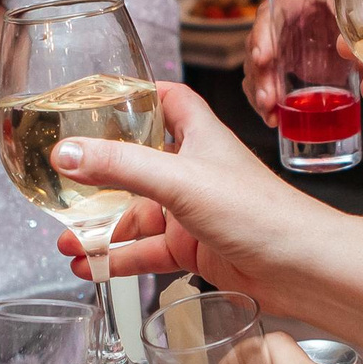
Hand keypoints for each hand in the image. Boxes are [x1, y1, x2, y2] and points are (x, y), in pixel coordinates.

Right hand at [50, 83, 351, 315]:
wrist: (301, 268)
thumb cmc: (260, 212)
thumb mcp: (180, 181)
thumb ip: (120, 166)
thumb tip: (67, 153)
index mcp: (199, 136)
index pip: (166, 100)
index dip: (136, 95)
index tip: (97, 97)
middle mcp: (194, 170)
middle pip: (138, 163)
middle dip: (100, 175)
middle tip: (62, 181)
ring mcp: (193, 211)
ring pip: (137, 214)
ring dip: (102, 227)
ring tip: (66, 239)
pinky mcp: (195, 249)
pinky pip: (147, 251)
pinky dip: (118, 258)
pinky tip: (91, 266)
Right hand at [240, 0, 347, 124]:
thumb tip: (346, 47)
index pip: (274, 10)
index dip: (265, 34)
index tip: (263, 58)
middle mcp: (286, 16)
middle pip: (261, 42)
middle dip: (261, 74)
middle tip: (268, 99)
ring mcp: (281, 40)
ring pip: (258, 65)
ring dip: (261, 90)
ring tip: (271, 114)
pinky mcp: (282, 62)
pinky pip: (265, 79)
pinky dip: (266, 99)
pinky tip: (274, 117)